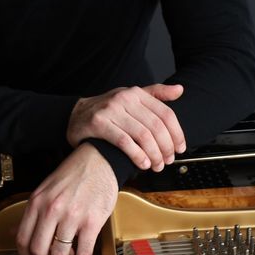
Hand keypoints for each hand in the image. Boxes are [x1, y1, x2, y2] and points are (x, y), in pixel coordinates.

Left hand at [16, 143, 117, 254]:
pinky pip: (83, 254)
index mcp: (37, 202)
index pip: (22, 238)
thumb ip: (32, 212)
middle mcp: (51, 209)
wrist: (98, 160)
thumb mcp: (44, 190)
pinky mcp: (92, 222)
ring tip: (68, 253)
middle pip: (38, 250)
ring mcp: (72, 216)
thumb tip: (14, 232)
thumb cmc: (72, 175)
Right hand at [67, 84, 185, 170]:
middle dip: (166, 147)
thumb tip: (180, 90)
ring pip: (142, 135)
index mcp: (135, 93)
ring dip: (153, 154)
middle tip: (168, 161)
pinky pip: (124, 142)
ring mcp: (110, 110)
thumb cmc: (107, 110)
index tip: (180, 149)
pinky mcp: (98, 123)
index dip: (177, 133)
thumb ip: (155, 94)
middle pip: (156, 126)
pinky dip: (137, 155)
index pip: (165, 114)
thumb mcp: (130, 98)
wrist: (75, 116)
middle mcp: (124, 98)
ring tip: (155, 165)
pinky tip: (142, 163)